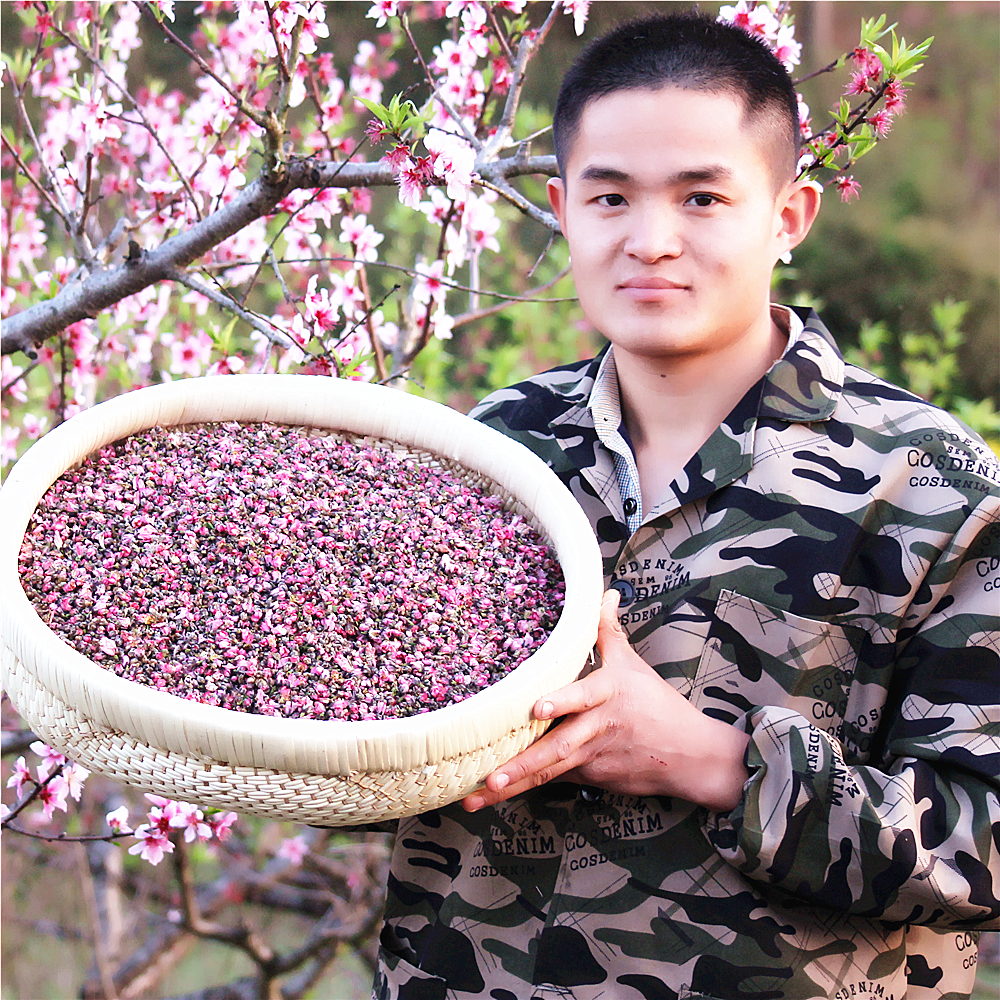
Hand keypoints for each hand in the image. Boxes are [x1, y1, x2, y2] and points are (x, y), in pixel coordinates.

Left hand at [462, 590, 749, 812]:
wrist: (692, 756)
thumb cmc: (657, 704)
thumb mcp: (632, 664)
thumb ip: (608, 630)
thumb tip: (605, 591)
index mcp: (607, 694)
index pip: (583, 696)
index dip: (561, 701)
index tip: (537, 707)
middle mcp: (597, 728)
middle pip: (557, 748)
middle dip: (522, 764)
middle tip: (490, 776)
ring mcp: (593, 757)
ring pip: (550, 771)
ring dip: (514, 784)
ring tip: (481, 795)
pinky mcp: (591, 777)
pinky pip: (555, 779)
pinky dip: (525, 787)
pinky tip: (494, 797)